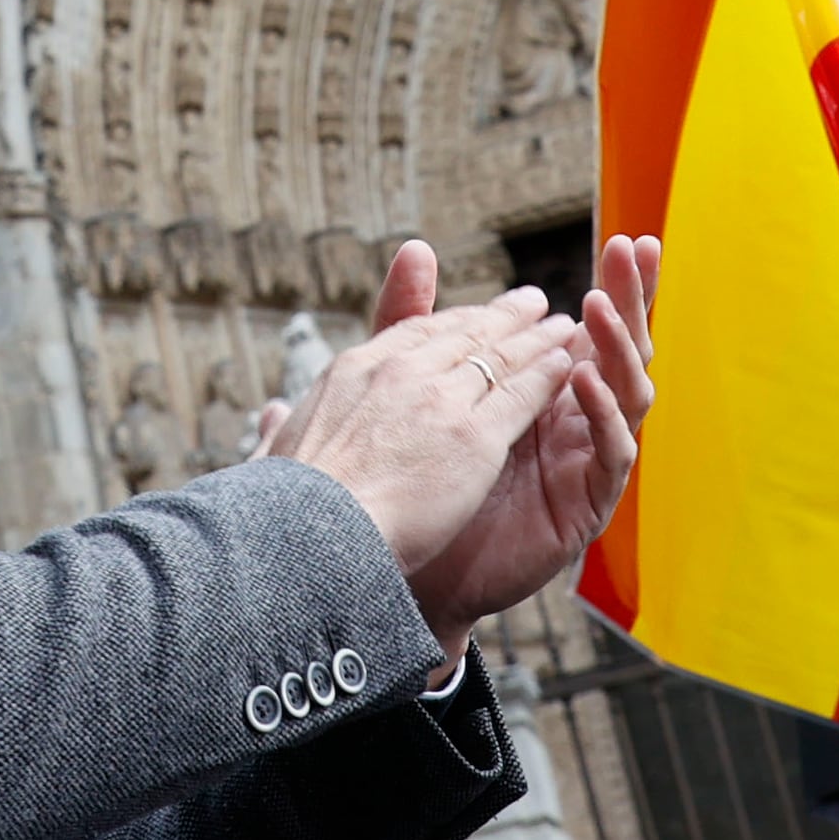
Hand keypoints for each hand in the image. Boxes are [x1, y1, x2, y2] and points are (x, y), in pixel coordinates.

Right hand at [263, 246, 578, 588]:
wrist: (310, 535)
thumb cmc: (285, 509)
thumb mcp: (277, 452)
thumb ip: (280, 431)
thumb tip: (269, 416)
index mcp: (353, 371)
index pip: (414, 334)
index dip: (452, 323)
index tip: (474, 318)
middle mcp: (399, 372)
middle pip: (464, 334)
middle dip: (502, 318)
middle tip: (531, 303)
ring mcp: (439, 401)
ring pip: (501, 357)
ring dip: (537, 340)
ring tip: (563, 327)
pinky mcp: (474, 438)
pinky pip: (523, 395)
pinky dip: (549, 376)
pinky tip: (569, 366)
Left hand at [400, 234, 655, 671]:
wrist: (404, 562)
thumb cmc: (418, 478)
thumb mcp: (418, 383)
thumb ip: (420, 317)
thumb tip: (416, 246)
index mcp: (548, 390)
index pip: (590, 328)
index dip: (612, 286)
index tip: (623, 239)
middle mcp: (576, 420)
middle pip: (619, 351)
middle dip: (632, 301)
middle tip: (636, 252)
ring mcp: (584, 460)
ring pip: (626, 395)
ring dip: (615, 348)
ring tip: (594, 309)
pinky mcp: (585, 503)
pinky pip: (610, 454)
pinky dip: (603, 415)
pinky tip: (586, 381)